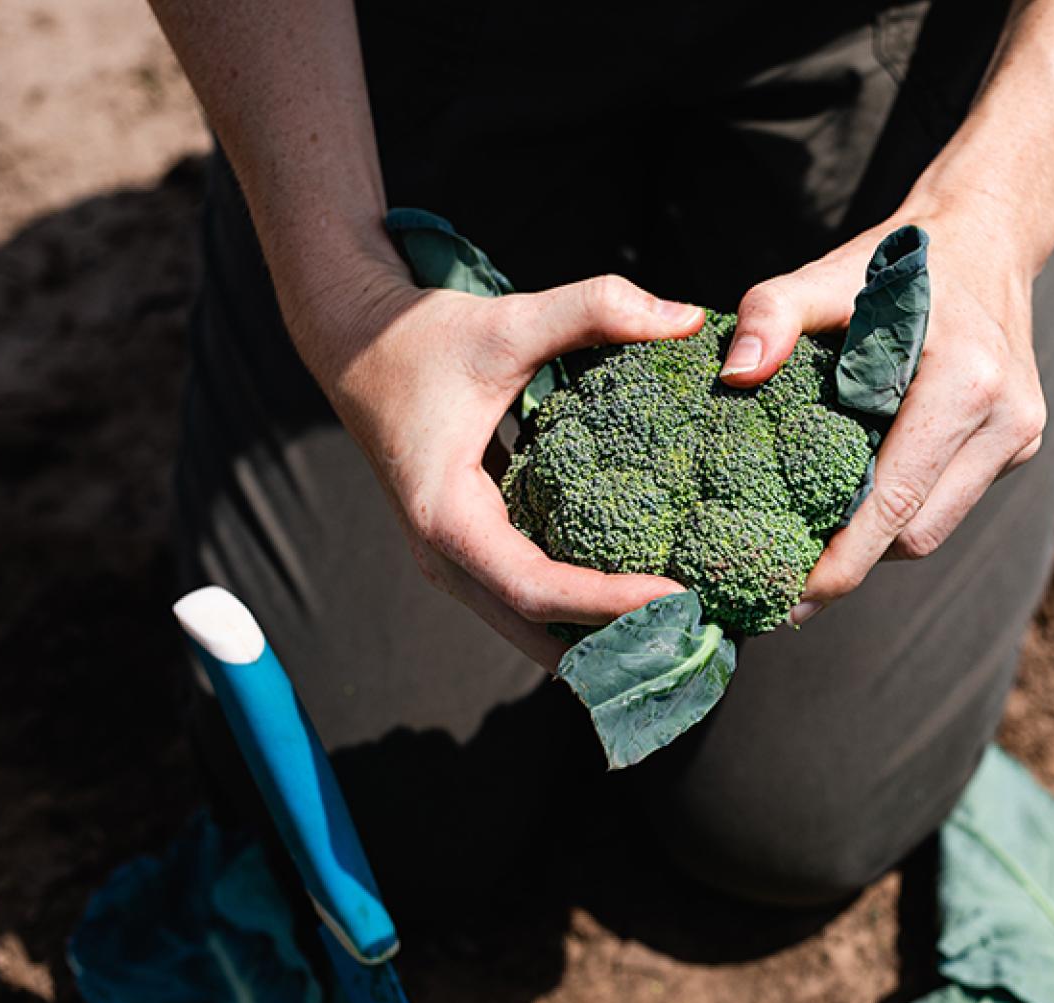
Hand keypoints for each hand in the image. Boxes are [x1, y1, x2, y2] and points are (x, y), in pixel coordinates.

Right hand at [289, 260, 705, 668]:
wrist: (357, 344)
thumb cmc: (423, 337)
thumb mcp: (509, 321)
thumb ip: (596, 308)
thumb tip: (686, 317)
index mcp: (446, 516)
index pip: (535, 588)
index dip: (607, 603)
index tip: (677, 600)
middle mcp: (444, 556)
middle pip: (535, 630)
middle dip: (614, 644)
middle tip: (697, 638)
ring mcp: (454, 562)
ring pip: (532, 628)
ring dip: (599, 638)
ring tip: (681, 635)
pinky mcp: (472, 552)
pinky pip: (530, 602)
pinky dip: (582, 613)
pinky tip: (643, 605)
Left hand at [721, 207, 1047, 624]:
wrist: (984, 237)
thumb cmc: (898, 263)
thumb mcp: (828, 274)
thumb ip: (774, 313)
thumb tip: (733, 376)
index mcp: (968, 384)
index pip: (896, 504)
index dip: (842, 561)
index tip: (790, 595)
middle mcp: (1007, 421)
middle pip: (918, 534)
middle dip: (855, 561)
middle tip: (787, 579)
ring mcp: (1020, 437)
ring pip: (936, 528)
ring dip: (878, 539)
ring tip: (815, 544)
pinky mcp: (1018, 444)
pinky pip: (950, 501)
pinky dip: (903, 509)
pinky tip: (857, 500)